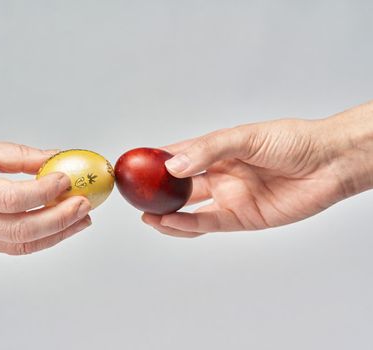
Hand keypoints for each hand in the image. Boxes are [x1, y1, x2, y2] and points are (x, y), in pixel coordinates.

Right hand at [0, 140, 91, 254]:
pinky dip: (41, 236)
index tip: (67, 178)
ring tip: (83, 219)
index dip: (44, 192)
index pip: (12, 199)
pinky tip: (59, 224)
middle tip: (84, 204)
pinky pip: (14, 246)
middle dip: (61, 218)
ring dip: (58, 233)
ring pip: (23, 245)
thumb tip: (57, 158)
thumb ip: (19, 156)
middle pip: (23, 230)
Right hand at [142, 102, 372, 236]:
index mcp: (217, 152)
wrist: (329, 163)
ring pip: (189, 209)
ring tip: (145, 214)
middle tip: (134, 195)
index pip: (178, 156)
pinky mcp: (241, 218)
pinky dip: (187, 225)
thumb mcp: (245, 137)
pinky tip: (169, 222)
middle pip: (179, 186)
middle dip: (156, 191)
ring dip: (167, 213)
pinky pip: (208, 224)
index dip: (154, 161)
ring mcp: (228, 198)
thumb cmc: (292, 141)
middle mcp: (219, 175)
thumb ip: (209, 150)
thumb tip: (174, 166)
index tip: (133, 165)